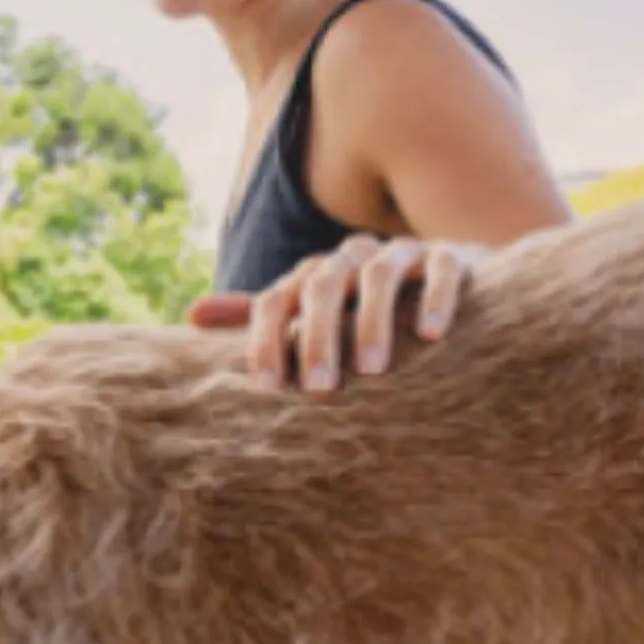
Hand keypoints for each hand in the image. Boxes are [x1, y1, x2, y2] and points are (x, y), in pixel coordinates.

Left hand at [189, 235, 477, 392]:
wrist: (449, 282)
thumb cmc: (367, 312)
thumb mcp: (314, 316)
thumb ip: (261, 316)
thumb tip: (191, 314)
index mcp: (314, 276)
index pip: (277, 301)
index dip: (266, 341)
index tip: (266, 388)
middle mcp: (351, 258)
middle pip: (324, 286)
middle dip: (317, 337)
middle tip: (319, 389)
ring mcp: (402, 253)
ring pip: (380, 275)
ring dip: (373, 322)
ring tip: (374, 370)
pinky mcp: (452, 256)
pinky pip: (441, 268)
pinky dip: (434, 298)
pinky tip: (430, 337)